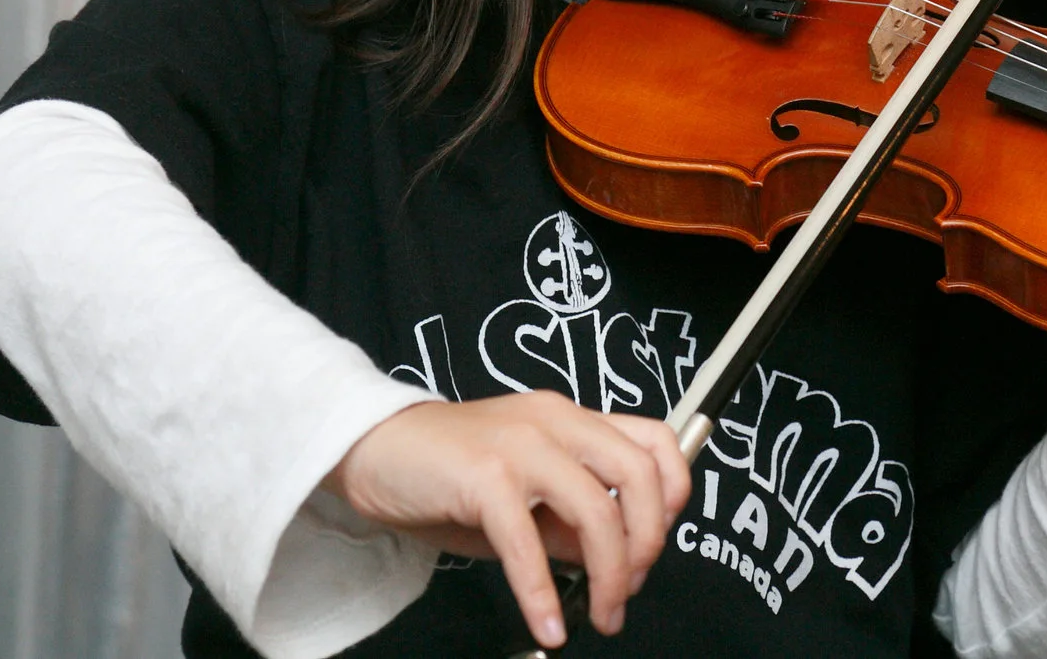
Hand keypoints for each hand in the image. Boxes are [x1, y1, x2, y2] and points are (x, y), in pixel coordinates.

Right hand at [324, 392, 688, 648]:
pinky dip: (542, 595)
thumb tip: (612, 560)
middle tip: (630, 589)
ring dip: (610, 576)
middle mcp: (554, 422)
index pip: (654, 441)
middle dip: (649, 544)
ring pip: (597, 509)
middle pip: (639, 476)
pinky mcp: (484, 478)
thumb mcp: (522, 493)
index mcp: (570, 419)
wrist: (373, 449)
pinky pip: (528, 544)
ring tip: (601, 615)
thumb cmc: (446, 472)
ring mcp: (520, 446)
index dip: (674, 493)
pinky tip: (548, 626)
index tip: (657, 544)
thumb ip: (567, 518)